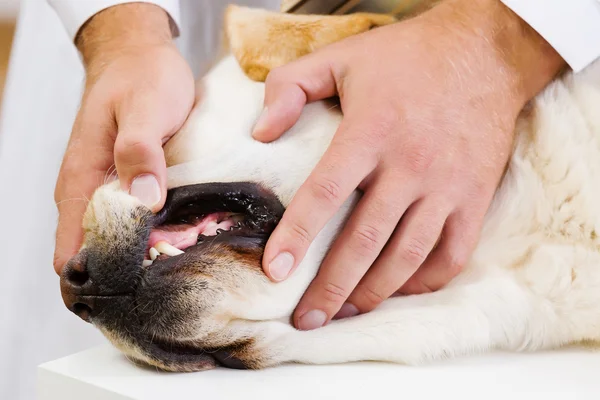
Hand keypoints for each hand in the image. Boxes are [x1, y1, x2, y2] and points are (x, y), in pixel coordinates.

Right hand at [53, 3, 193, 274]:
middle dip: (129, 277)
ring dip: (146, 257)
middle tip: (171, 285)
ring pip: (119, 241)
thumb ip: (139, 152)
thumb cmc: (141, 78)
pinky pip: (136, 222)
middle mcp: (88, 193)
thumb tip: (143, 201)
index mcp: (81, 182)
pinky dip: (156, 235)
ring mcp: (108, 191)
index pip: (72, 254)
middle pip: (98, 256)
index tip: (136, 297)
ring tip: (182, 268)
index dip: (98, 282)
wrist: (140, 55)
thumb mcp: (146, 108)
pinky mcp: (129, 185)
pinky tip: (185, 240)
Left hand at [254, 0, 564, 328]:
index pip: (325, 192)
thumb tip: (260, 134)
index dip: (297, 236)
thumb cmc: (407, 58)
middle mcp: (409, 166)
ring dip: (372, 293)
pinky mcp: (474, 198)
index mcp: (371, 132)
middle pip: (363, 241)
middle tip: (304, 319)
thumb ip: (291, 88)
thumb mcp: (340, 56)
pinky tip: (396, 291)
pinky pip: (451, 255)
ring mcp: (446, 186)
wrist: (485, 54)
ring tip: (343, 312)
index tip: (274, 272)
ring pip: (406, 257)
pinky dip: (423, 282)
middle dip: (330, 288)